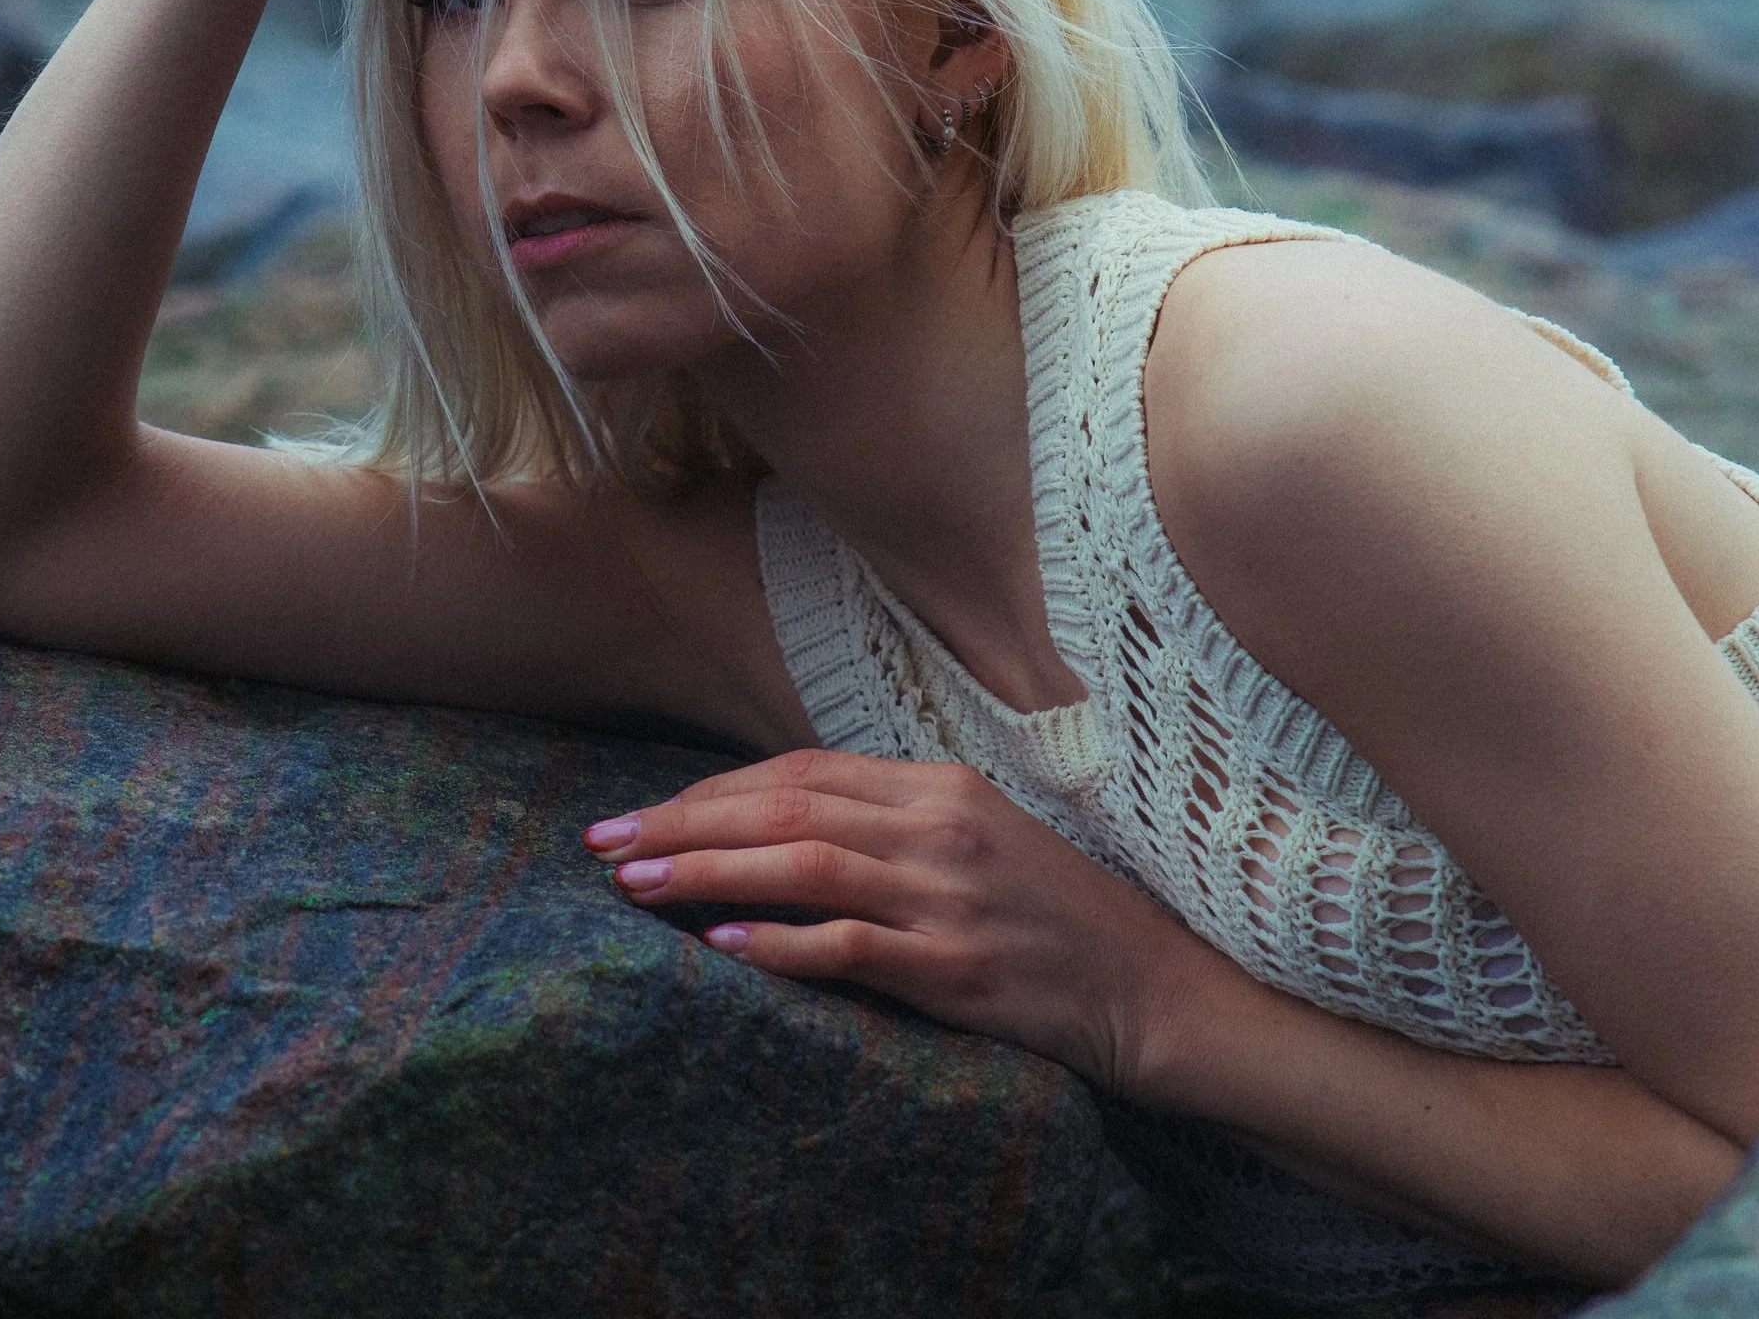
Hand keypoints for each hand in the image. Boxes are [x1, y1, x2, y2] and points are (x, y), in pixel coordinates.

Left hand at [582, 749, 1212, 1092]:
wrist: (1152, 989)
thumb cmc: (1056, 916)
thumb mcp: (979, 839)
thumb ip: (892, 821)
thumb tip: (785, 822)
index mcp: (940, 786)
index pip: (802, 770)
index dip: (714, 788)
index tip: (647, 811)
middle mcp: (939, 828)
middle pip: (786, 806)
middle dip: (684, 822)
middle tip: (606, 842)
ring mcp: (947, 896)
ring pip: (804, 864)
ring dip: (708, 872)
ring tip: (636, 886)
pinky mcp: (957, 968)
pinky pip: (852, 947)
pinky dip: (783, 942)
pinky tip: (724, 944)